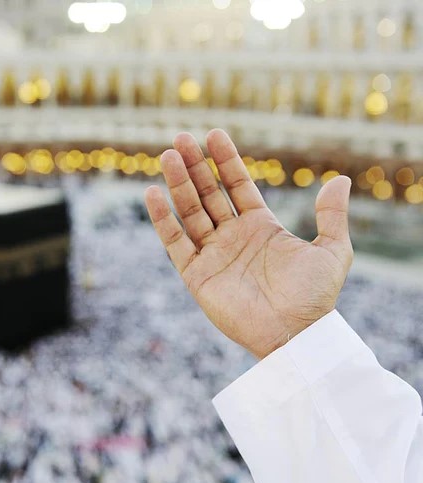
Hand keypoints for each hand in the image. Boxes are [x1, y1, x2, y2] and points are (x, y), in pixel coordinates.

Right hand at [144, 130, 352, 359]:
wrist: (294, 335)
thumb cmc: (314, 297)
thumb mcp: (332, 251)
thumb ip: (331, 215)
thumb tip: (341, 180)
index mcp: (260, 226)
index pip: (237, 185)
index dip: (226, 160)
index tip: (214, 134)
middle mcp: (232, 237)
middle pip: (208, 193)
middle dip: (195, 166)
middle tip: (181, 138)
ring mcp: (212, 254)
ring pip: (190, 212)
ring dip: (178, 184)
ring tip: (168, 156)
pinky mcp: (196, 275)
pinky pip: (175, 243)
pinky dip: (163, 220)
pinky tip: (153, 194)